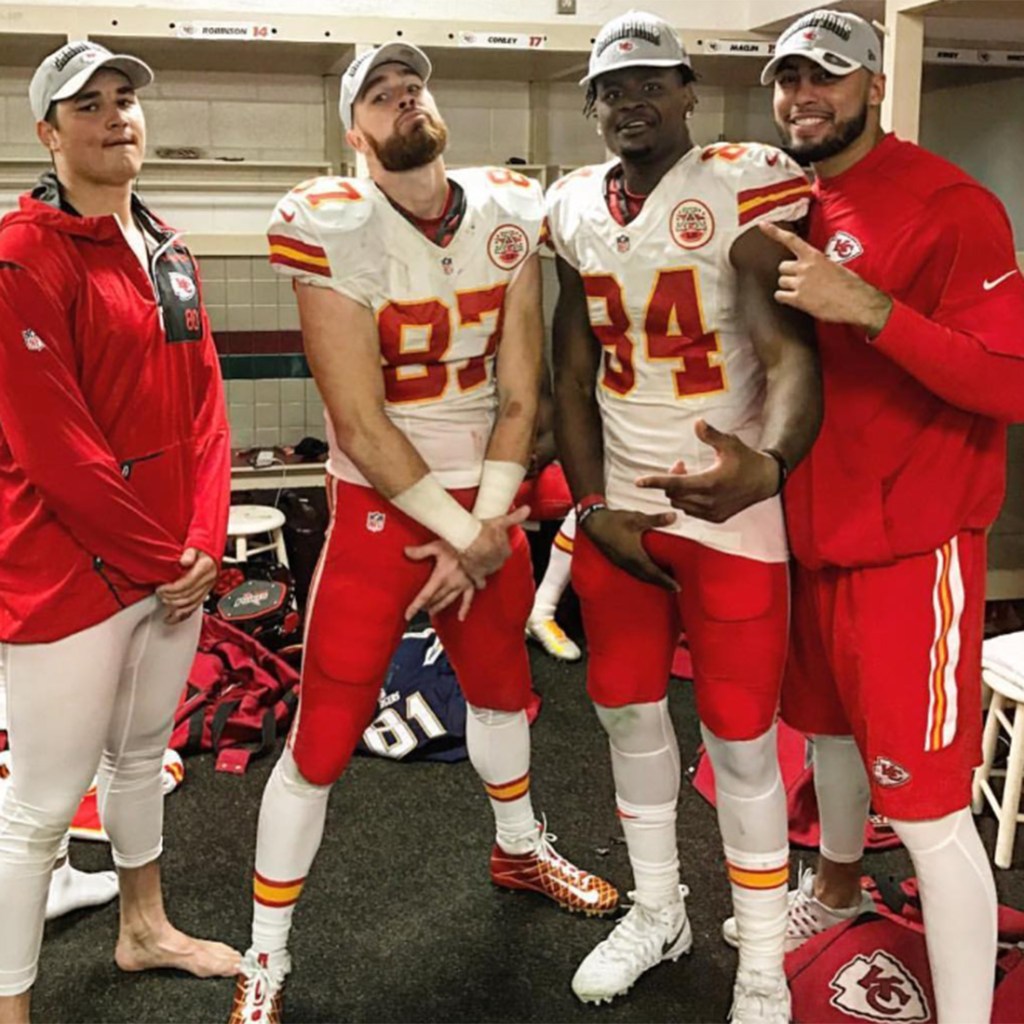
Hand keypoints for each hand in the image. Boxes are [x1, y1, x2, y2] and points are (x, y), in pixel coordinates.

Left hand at [156, 548, 217, 623]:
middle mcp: (208, 580)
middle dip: (171, 597)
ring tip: (165, 603)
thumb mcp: (196, 546)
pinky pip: (195, 607)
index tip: (161, 588)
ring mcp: (208, 588)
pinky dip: (183, 614)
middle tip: (160, 594)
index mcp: (205, 568)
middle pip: (189, 595)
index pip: (187, 583)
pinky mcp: (206, 593)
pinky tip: (173, 618)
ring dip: (176, 606)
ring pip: (192, 603)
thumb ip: (189, 553)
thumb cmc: (202, 549)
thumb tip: (184, 561)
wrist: (212, 553)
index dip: (172, 589)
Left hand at [404, 539, 474, 621]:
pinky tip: (461, 617)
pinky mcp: (470, 585)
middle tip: (419, 613)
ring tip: (432, 614)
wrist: (480, 549)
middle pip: (435, 599)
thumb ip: (421, 551)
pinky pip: (467, 600)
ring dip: (438, 608)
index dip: (415, 606)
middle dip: (426, 607)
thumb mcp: (437, 546)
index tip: (409, 615)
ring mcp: (461, 586)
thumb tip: (406, 551)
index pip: (424, 595)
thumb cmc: (459, 546)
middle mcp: (450, 584)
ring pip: (447, 601)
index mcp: (440, 577)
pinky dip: (464, 609)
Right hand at [458, 505, 530, 585]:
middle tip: (482, 551)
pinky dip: (478, 582)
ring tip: (476, 561)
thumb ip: (516, 517)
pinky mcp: (477, 575)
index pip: (505, 551)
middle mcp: (499, 562)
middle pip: (497, 562)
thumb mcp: (501, 521)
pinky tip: (475, 577)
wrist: (469, 539)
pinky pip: (480, 583)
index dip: (498, 547)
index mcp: (505, 551)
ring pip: (489, 571)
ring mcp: (489, 570)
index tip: (492, 544)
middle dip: (491, 558)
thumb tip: (527, 509)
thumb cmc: (484, 530)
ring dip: (484, 567)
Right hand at [583, 507, 678, 591]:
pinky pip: (633, 572)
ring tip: (663, 581)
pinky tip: (647, 572)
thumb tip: (674, 516)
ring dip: (652, 580)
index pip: (654, 573)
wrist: (593, 522)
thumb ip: (656, 520)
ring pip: (639, 576)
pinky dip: (643, 575)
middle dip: (661, 583)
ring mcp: (621, 563)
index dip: (666, 581)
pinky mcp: (617, 561)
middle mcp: (628, 563)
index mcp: (635, 556)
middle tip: (674, 587)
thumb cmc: (614, 521)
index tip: (677, 587)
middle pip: (648, 578)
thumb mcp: (637, 519)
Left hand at [636, 420, 779, 522]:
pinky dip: (688, 500)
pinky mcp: (716, 518)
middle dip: (671, 479)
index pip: (675, 484)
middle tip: (681, 464)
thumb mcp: (730, 443)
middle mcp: (709, 502)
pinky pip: (691, 511)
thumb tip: (697, 423)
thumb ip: (711, 435)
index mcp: (710, 483)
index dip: (655, 481)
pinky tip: (697, 487)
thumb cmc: (746, 460)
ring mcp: (713, 513)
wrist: (766, 481)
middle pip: (674, 494)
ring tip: (690, 474)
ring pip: (681, 504)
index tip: (638, 482)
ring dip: (679, 490)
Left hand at [759, 221, 892, 334]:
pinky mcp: (798, 299)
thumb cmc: (850, 285)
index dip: (774, 232)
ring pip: (781, 282)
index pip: (791, 240)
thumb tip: (811, 269)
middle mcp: (805, 267)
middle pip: (782, 267)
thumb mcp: (834, 266)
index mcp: (814, 256)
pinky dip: (785, 298)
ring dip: (788, 286)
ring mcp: (800, 283)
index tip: (762, 225)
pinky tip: (796, 300)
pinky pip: (780, 296)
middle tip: (801, 280)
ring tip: (803, 291)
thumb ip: (818, 264)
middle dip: (789, 273)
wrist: (857, 301)